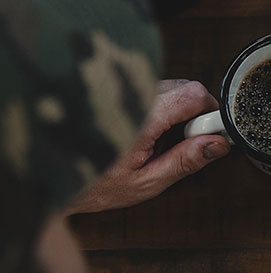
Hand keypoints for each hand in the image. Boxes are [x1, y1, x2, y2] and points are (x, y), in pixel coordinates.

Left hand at [66, 80, 229, 213]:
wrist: (52, 175)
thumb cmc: (93, 184)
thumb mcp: (145, 182)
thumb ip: (184, 161)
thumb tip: (217, 144)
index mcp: (141, 119)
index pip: (194, 95)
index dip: (211, 114)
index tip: (209, 136)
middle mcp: (134, 97)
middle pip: (187, 87)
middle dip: (196, 114)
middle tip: (182, 143)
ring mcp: (128, 91)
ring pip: (174, 88)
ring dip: (179, 112)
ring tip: (160, 141)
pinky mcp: (123, 92)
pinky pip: (157, 91)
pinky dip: (163, 110)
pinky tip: (148, 132)